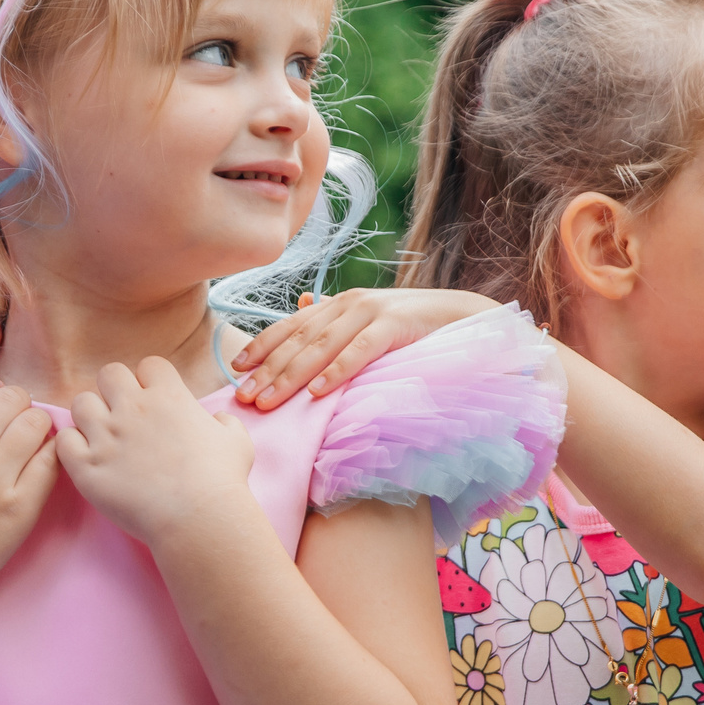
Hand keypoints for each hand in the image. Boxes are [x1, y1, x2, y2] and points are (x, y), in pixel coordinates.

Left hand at [58, 358, 254, 544]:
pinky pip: (63, 440)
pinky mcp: (87, 466)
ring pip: (81, 403)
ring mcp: (106, 436)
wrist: (198, 519)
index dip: (151, 382)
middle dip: (116, 391)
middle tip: (125, 416)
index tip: (155, 402)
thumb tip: (218, 422)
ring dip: (91, 416)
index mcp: (168, 396)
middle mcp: (133, 408)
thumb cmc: (222, 481)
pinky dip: (72, 446)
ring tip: (103, 437)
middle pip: (109, 374)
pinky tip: (88, 458)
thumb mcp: (237, 441)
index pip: (149, 365)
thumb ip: (223, 423)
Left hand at [227, 287, 495, 409]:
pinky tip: (318, 393)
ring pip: (322, 346)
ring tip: (270, 401)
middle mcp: (349, 304)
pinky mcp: (396, 325)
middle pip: (299, 340)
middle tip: (244, 398)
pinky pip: (360, 351)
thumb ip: (337, 323)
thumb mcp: (370, 325)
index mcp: (339, 305)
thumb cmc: (416, 329)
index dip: (261, 347)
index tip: (235, 371)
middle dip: (268, 370)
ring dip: (292, 375)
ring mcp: (372, 311)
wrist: (468, 318)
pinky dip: (337, 371)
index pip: (290, 326)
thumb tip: (302, 307)